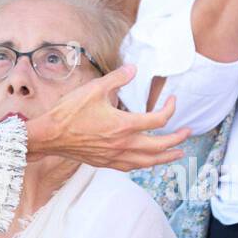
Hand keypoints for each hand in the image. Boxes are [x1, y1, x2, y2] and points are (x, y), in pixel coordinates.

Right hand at [27, 65, 191, 170]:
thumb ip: (117, 79)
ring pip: (149, 161)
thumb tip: (134, 69)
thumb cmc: (70, 112)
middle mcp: (124, 144)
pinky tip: (148, 162)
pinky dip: (146, 164)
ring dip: (166, 157)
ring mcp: (116, 156)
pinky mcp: (106, 163)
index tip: (172, 100)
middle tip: (188, 132)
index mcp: (124, 125)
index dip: (170, 109)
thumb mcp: (94, 88)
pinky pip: (133, 167)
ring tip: (178, 154)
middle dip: (177, 138)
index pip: (158, 120)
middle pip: (160, 146)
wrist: (50, 136)